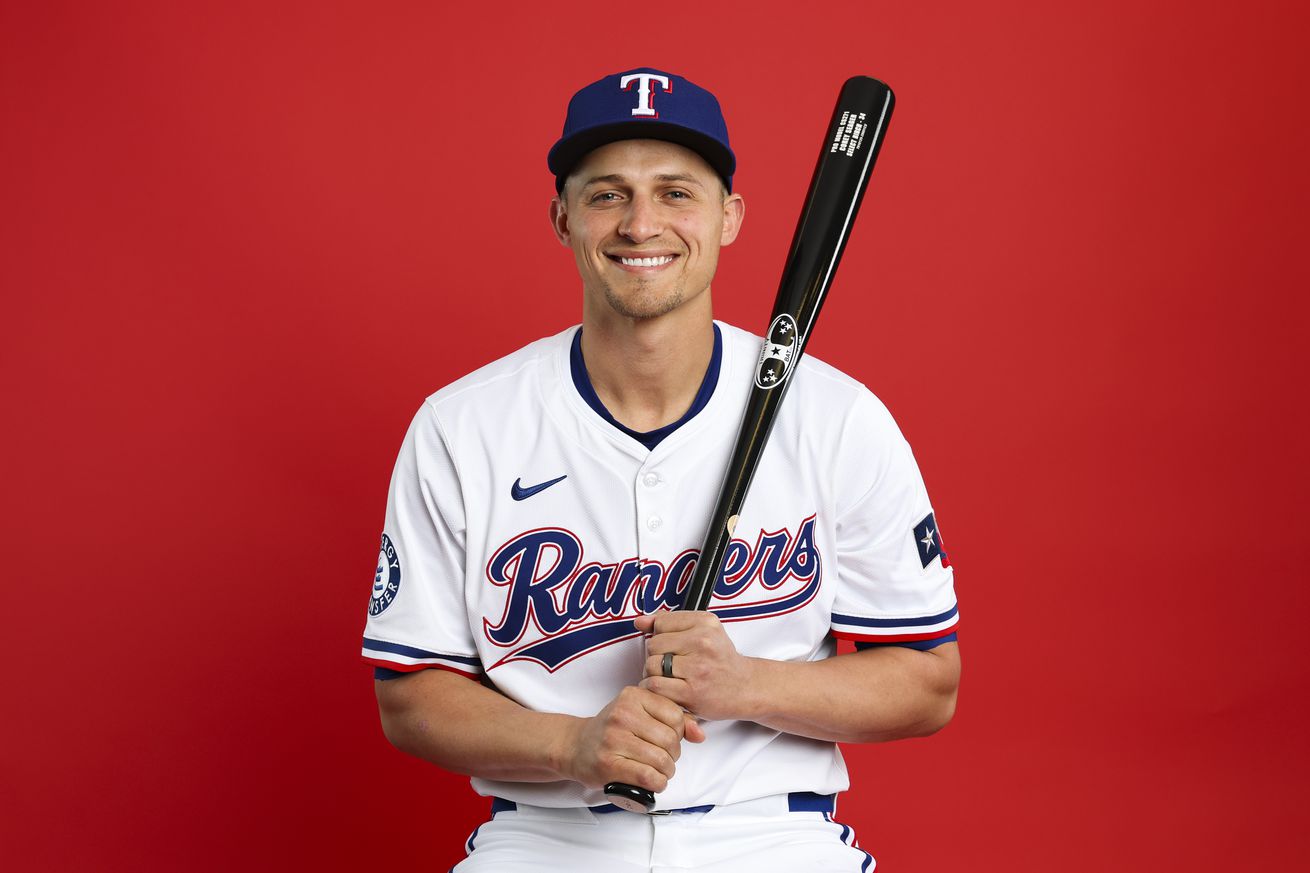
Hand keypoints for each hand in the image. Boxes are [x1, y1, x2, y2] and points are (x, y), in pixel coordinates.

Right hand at [559, 686, 704, 792]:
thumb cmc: (613, 730)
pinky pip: (648, 777)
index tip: (668, 739)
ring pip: (662, 760)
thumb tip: (700, 734)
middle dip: (673, 755)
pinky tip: (653, 781)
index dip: (679, 733)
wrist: (576, 746)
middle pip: (671, 740)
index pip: (676, 716)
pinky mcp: (609, 764)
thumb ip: (673, 719)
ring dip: (666, 772)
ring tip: (658, 771)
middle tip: (663, 758)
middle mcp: (623, 714)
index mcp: (633, 696)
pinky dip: (657, 783)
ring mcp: (614, 739)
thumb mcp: (641, 714)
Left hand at [635, 611, 757, 721]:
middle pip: (653, 644)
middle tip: (669, 664)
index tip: (671, 645)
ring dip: (653, 673)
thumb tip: (640, 621)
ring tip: (667, 676)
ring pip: (652, 665)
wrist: (746, 687)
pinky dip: (653, 688)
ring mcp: (698, 667)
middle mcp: (703, 642)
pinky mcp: (692, 692)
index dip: (660, 635)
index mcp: (706, 622)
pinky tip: (666, 688)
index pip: (661, 622)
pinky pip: (655, 685)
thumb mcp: (703, 631)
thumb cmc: (721, 660)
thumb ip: (670, 623)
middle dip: (656, 655)